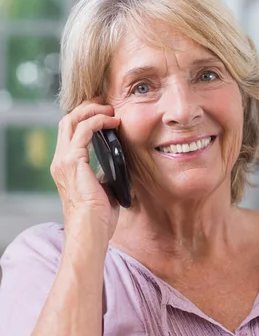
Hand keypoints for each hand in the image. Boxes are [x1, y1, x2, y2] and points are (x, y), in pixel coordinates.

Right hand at [51, 98, 121, 242]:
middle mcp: (61, 161)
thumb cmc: (98, 217)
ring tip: (111, 110)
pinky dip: (98, 121)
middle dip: (87, 107)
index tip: (105, 112)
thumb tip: (119, 162)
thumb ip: (106, 172)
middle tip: (107, 103)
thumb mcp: (104, 188)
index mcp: (67, 166)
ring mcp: (64, 161)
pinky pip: (84, 131)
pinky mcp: (74, 162)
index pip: (70, 132)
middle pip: (67, 120)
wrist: (90, 232)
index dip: (85, 117)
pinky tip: (113, 122)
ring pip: (72, 120)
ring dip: (93, 111)